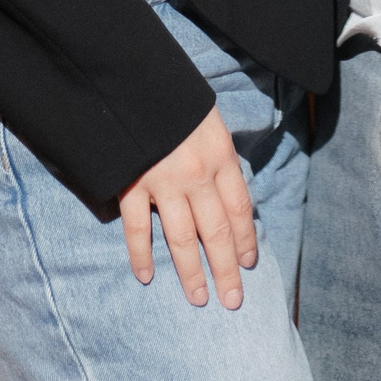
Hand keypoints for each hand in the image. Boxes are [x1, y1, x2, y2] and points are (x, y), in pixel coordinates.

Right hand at [118, 105, 257, 310]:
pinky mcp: (132, 185)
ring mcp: (164, 182)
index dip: (246, 239)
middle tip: (232, 301)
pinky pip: (138, 229)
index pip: (239, 208)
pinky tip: (147, 276)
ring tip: (198, 299)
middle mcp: (197, 175)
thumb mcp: (209, 120)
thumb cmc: (176, 99)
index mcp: (220, 155)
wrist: (133, 79)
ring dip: (191, 273)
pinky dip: (141, 255)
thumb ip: (218, 156)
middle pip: (216, 232)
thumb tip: (226, 192)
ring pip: (182, 239)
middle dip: (226, 270)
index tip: (249, 263)